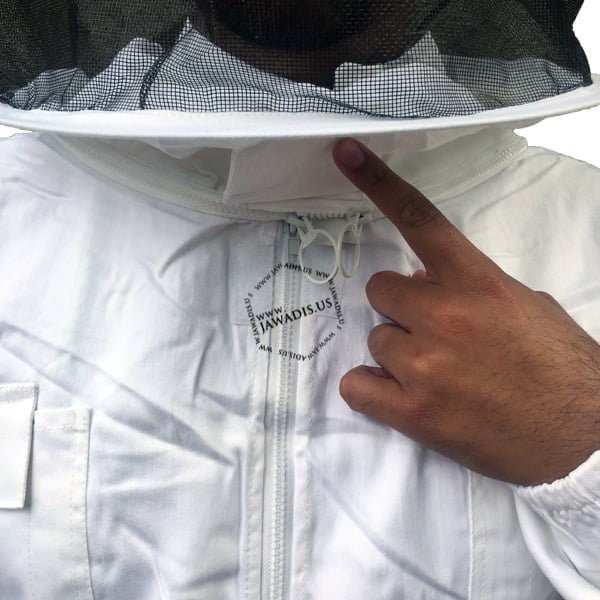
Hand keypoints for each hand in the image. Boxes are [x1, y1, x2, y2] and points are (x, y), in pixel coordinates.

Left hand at [332, 138, 599, 485]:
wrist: (585, 439)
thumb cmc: (562, 368)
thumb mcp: (526, 308)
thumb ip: (474, 288)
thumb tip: (426, 283)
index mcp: (477, 281)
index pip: (419, 219)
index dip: (378, 182)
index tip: (344, 153)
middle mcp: (445, 314)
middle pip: (380, 290)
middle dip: (402, 309)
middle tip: (431, 333)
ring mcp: (424, 363)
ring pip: (375, 338)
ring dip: (397, 353)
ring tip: (436, 376)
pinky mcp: (413, 412)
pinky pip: (356, 385)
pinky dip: (372, 390)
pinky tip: (402, 398)